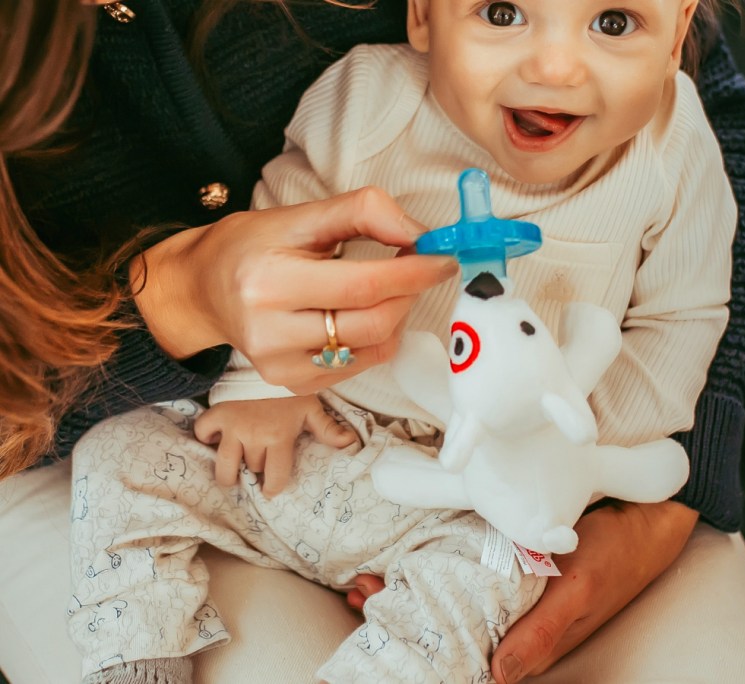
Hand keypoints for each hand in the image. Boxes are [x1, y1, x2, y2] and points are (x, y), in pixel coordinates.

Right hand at [131, 187, 456, 394]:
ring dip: (396, 316)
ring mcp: (280, 366)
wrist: (201, 292)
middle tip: (415, 269)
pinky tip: (361, 316)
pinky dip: (376, 339)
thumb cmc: (250, 247)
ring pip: (372, 349)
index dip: (413, 273)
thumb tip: (419, 232)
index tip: (443, 258)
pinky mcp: (291, 384)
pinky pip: (358, 366)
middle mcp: (270, 332)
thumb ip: (362, 212)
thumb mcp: (298, 216)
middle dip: (408, 294)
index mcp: (269, 282)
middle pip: (373, 323)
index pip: (362, 285)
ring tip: (385, 290)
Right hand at [193, 395, 356, 496]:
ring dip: (229, 472)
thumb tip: (350, 444)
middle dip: (257, 469)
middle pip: (252, 469)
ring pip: (224, 465)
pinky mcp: (217, 414)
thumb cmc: (290, 391)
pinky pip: (204, 433)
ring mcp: (233, 427)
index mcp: (279, 436)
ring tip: (233, 471)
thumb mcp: (311, 408)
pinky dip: (207, 437)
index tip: (272, 489)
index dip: (274, 487)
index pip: (275, 476)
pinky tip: (217, 438)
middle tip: (260, 463)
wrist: (267, 363)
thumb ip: (328, 429)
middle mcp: (254, 435)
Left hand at [345, 501, 697, 682]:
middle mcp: (514, 621)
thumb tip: (495, 677)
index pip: (464, 660)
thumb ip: (542, 634)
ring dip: (411, 593)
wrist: (648, 515)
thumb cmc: (616, 556)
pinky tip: (408, 555)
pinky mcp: (514, 565)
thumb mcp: (582, 592)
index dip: (420, 650)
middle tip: (359, 593)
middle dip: (402, 617)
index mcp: (528, 641)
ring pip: (452, 602)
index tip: (375, 624)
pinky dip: (433, 567)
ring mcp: (512, 593)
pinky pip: (465, 573)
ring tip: (369, 578)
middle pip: (449, 630)